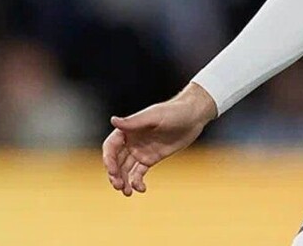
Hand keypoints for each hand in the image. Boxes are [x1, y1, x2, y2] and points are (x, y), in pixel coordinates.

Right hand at [102, 82, 217, 195]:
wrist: (193, 116)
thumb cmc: (174, 111)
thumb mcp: (155, 116)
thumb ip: (134, 122)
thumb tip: (113, 120)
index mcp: (128, 130)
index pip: (111, 147)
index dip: (109, 160)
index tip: (112, 171)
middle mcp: (132, 141)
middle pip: (116, 161)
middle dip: (115, 174)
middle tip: (119, 186)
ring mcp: (141, 151)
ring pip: (126, 169)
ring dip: (123, 181)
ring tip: (128, 192)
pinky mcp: (151, 158)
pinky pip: (139, 173)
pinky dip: (137, 182)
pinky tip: (141, 189)